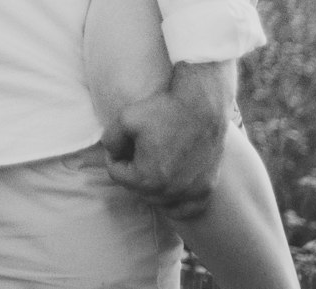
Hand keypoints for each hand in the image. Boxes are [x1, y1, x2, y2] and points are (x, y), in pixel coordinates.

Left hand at [102, 60, 235, 219]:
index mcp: (147, 179)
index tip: (123, 142)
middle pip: (138, 190)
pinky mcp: (205, 191)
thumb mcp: (125, 118)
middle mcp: (169, 192)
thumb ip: (110, 140)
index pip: (117, 175)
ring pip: (160, 202)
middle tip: (138, 151)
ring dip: (152, 188)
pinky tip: (171, 188)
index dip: (115, 155)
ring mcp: (190, 194)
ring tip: (153, 166)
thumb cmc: (164, 111)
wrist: (201, 107)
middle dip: (133, 172)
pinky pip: (185, 209)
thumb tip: (112, 153)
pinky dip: (176, 203)